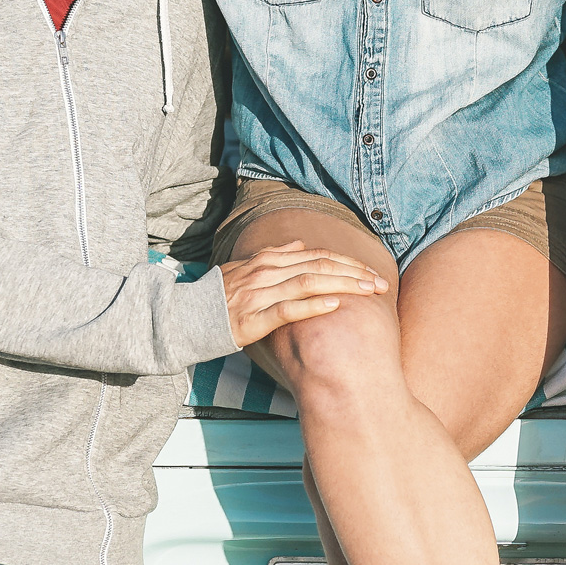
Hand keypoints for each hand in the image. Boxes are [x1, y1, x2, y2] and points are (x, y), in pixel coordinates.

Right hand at [218, 241, 390, 345]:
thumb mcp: (243, 270)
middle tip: (381, 284)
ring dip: (343, 286)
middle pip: (318, 265)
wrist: (184, 319)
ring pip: (308, 282)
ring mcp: (257, 294)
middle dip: (354, 273)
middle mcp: (264, 272)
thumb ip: (273, 257)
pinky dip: (312, 306)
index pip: (315, 255)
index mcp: (266, 260)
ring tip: (368, 292)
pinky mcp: (251, 319)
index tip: (371, 271)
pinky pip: (286, 309)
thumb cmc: (218, 298)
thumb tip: (299, 245)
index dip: (346, 261)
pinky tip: (334, 307)